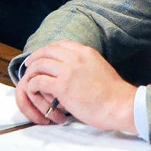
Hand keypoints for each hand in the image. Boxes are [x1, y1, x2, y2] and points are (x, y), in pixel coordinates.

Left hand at [16, 40, 138, 132]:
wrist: (121, 105)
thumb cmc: (114, 93)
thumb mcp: (100, 67)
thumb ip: (86, 64)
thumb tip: (74, 70)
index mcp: (86, 52)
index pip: (61, 44)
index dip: (49, 50)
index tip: (43, 56)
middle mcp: (75, 57)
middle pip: (47, 51)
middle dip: (36, 57)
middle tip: (29, 65)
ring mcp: (68, 71)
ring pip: (40, 64)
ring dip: (32, 71)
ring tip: (29, 78)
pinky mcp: (62, 87)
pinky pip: (38, 81)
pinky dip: (32, 84)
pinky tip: (33, 89)